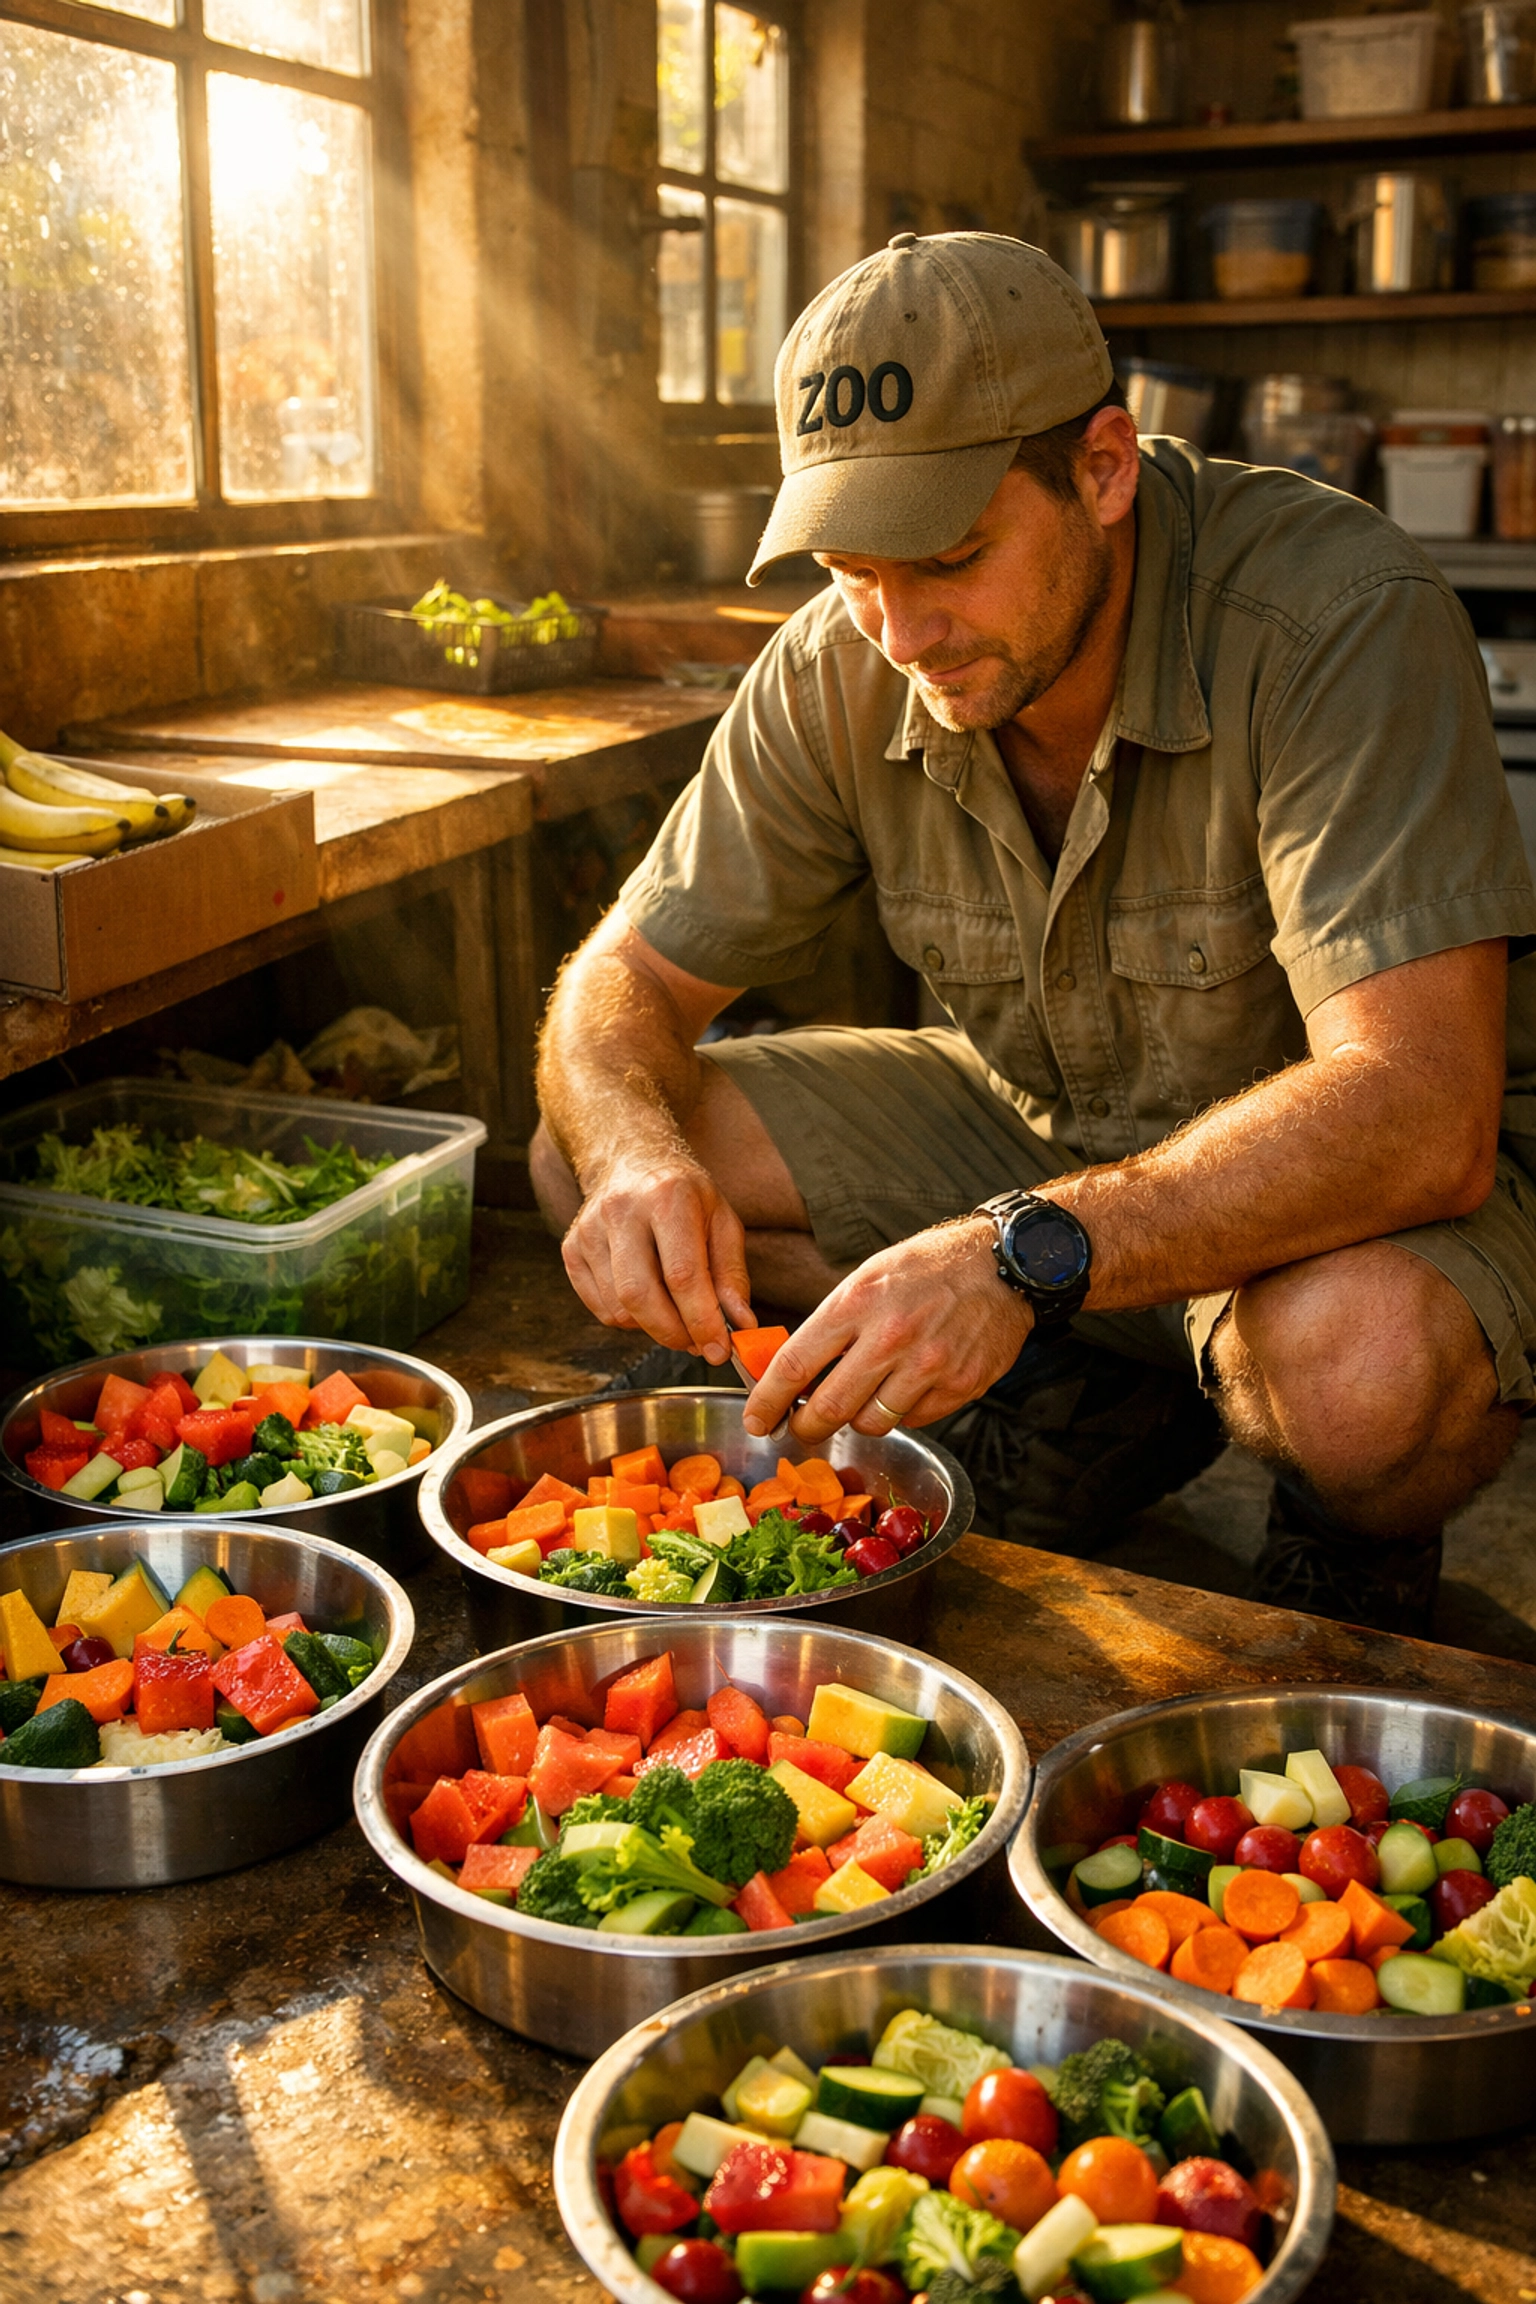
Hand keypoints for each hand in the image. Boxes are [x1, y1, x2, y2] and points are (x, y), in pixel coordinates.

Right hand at [561, 1155, 753, 1364]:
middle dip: (673, 1333)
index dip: (701, 1320)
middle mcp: (621, 1211)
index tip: (719, 1349)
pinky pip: (600, 1308)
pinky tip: (648, 1299)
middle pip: (640, 1296)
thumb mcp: (722, 1221)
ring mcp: (589, 1230)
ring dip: (652, 1328)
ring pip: (618, 1309)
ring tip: (675, 1315)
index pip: (682, 1274)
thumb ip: (732, 1274)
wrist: (632, 1161)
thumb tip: (740, 1325)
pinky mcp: (572, 1249)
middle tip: (697, 1342)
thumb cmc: (684, 1196)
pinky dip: (629, 1319)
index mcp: (667, 1197)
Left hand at [741, 1217, 1033, 1441]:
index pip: (797, 1364)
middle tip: (800, 1427)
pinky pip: (913, 1419)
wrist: (1002, 1264)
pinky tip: (905, 1387)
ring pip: (871, 1422)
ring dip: (857, 1419)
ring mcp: (929, 1365)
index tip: (755, 1419)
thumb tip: (795, 1371)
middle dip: (805, 1426)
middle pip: (830, 1407)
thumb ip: (833, 1324)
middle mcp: (891, 1336)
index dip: (767, 1401)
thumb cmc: (928, 1267)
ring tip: (861, 1400)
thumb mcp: (868, 1277)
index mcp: (858, 1301)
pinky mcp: (960, 1386)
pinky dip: (901, 1412)